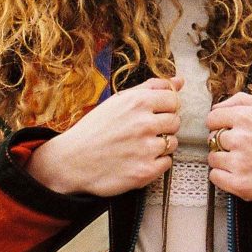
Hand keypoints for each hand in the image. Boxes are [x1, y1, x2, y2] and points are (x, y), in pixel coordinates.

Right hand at [26, 76, 183, 195]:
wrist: (72, 161)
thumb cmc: (94, 129)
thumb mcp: (119, 101)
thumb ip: (151, 88)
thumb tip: (179, 81)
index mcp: (138, 102)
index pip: (173, 100)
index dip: (164, 108)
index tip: (152, 114)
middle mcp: (144, 123)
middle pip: (175, 121)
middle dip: (163, 126)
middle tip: (142, 132)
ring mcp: (146, 148)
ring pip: (173, 143)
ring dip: (160, 145)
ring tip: (138, 147)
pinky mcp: (145, 171)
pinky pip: (167, 163)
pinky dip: (156, 163)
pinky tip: (139, 160)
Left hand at [205, 93, 251, 208]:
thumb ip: (245, 101)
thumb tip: (219, 106)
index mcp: (247, 117)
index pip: (212, 118)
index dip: (219, 125)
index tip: (228, 132)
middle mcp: (240, 138)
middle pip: (212, 139)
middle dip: (223, 143)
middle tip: (242, 149)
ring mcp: (239, 162)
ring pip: (212, 158)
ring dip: (223, 161)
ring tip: (243, 163)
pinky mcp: (240, 184)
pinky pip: (215, 177)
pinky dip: (223, 177)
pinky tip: (239, 174)